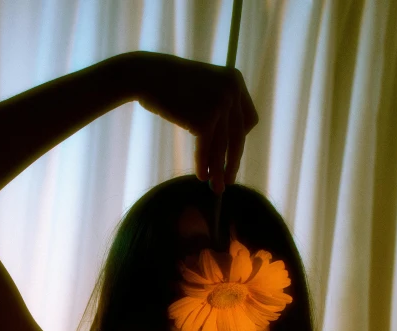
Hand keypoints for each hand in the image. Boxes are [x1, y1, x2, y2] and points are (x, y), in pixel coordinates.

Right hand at [135, 52, 258, 192]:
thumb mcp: (201, 90)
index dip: (240, 138)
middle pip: (238, 136)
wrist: (148, 76)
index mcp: (235, 81)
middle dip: (233, 161)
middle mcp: (232, 91)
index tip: (231, 153)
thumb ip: (217, 109)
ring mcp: (220, 104)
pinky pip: (206, 148)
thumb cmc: (169, 86)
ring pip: (223, 146)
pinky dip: (204, 164)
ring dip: (219, 169)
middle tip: (230, 180)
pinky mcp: (205, 119)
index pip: (248, 119)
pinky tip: (201, 176)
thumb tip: (223, 149)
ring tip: (217, 188)